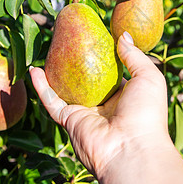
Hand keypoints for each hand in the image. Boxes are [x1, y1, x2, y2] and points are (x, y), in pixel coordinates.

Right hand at [30, 32, 169, 176]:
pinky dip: (41, 87)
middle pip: (85, 80)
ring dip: (53, 73)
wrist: (131, 148)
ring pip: (64, 89)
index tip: (92, 36)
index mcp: (123, 96)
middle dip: (75, 63)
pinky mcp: (69, 120)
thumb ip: (134, 56)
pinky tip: (34, 70)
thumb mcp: (148, 77)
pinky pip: (52, 101)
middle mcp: (102, 105)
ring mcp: (84, 113)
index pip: (110, 73)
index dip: (102, 56)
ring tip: (46, 52)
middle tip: (65, 40)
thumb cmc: (146, 113)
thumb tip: (122, 35)